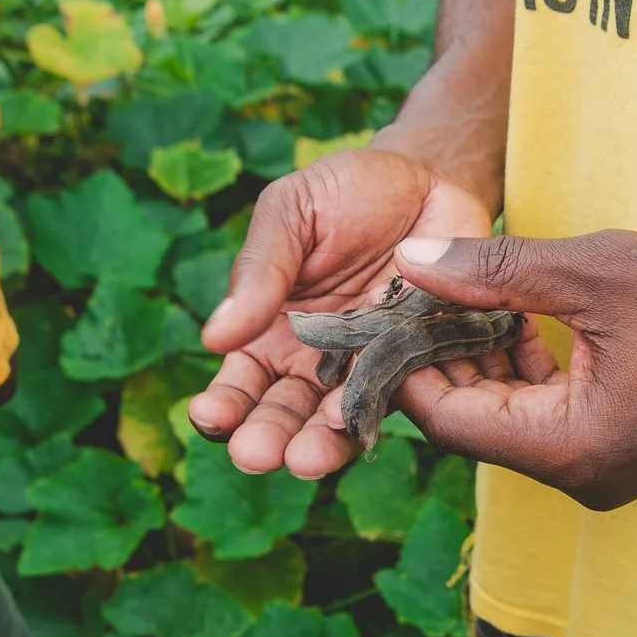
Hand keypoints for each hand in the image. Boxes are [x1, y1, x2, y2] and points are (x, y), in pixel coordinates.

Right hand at [187, 148, 497, 478]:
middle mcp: (313, 362)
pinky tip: (352, 420)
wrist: (427, 177)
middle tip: (255, 454)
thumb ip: (259, 271)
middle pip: (282, 414)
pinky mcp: (413, 365)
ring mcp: (364, 368)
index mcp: (269, 331)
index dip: (222, 406)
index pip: (239, 383)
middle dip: (266, 438)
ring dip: (316, 445)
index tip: (209, 417)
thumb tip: (213, 336)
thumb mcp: (289, 214)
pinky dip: (372, 414)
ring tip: (303, 459)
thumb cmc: (345, 191)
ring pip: (333, 420)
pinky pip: (392, 398)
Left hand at [356, 230, 636, 510]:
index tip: (387, 306)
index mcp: (572, 451)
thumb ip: (498, 270)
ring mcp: (607, 471)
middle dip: (442, 360)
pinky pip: (552, 418)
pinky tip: (521, 316)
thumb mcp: (602, 270)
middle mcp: (583, 479)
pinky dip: (528, 371)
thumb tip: (410, 263)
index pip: (451, 422)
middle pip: (475, 426)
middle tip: (418, 291)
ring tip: (466, 292)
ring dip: (485, 362)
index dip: (409, 364)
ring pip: (512, 421)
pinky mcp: (628, 451)